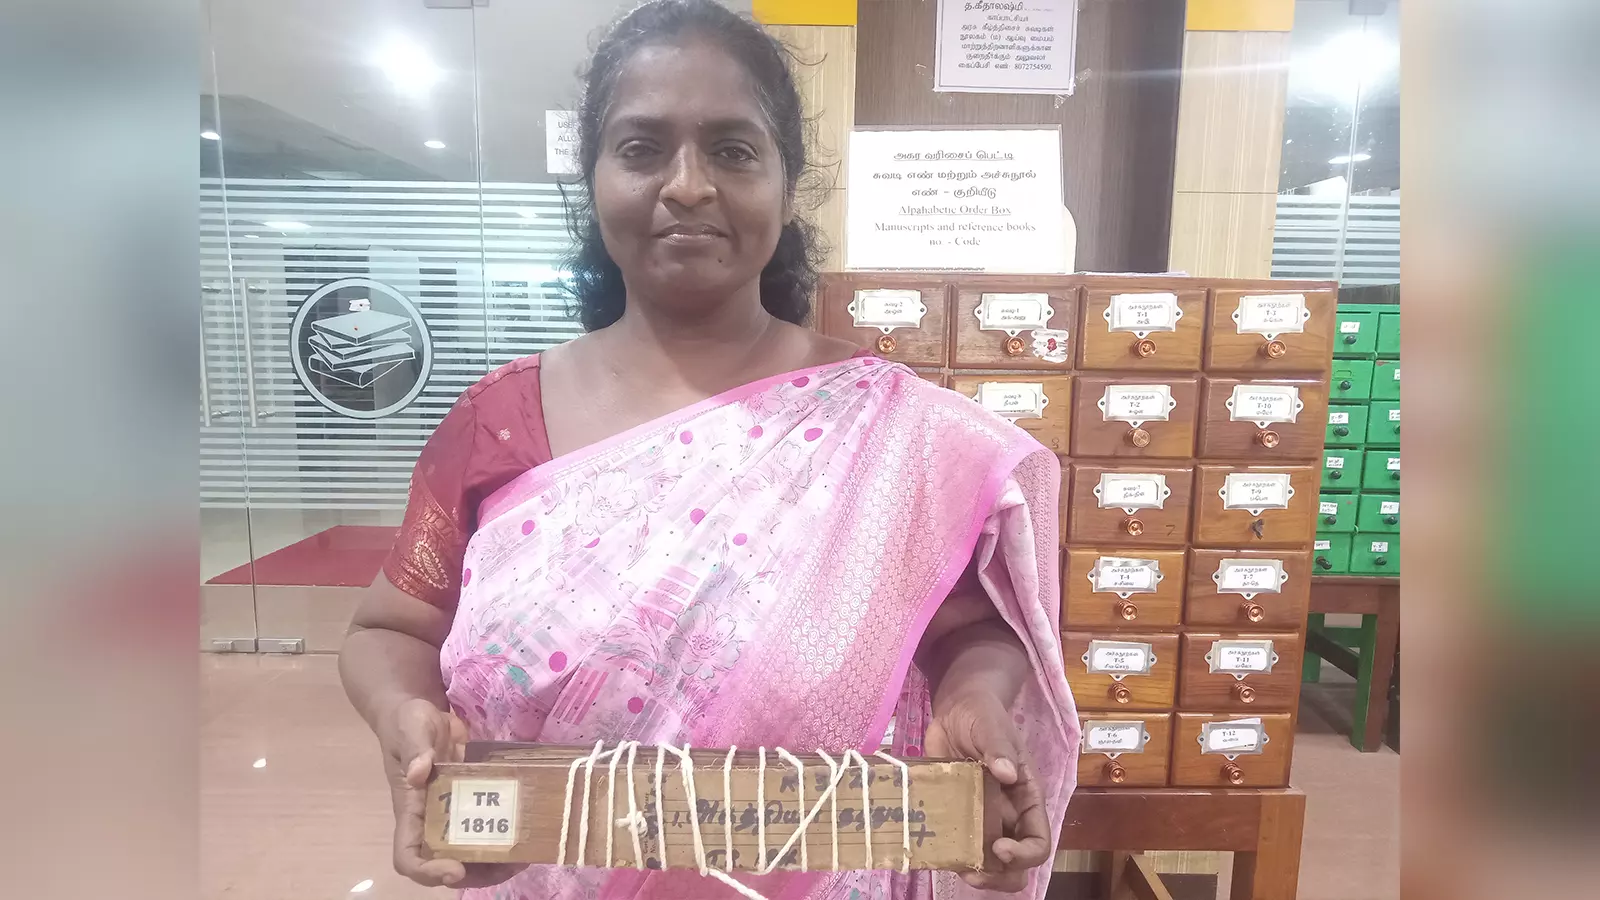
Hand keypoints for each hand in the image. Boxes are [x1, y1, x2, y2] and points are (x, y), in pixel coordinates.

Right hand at [380, 697, 525, 888]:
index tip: (455, 868)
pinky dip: (505, 836)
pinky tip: (529, 831)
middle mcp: (431, 820)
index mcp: (411, 811)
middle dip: (475, 873)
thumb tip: (419, 772)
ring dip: (495, 861)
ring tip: (525, 857)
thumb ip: (415, 749)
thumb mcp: (409, 729)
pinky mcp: (472, 799)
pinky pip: (486, 827)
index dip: (428, 871)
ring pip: (470, 852)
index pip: (409, 856)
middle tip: (508, 865)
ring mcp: (452, 813)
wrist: (422, 711)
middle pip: (447, 863)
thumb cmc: (408, 722)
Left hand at [925, 687, 1051, 892]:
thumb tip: (1007, 772)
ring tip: (956, 869)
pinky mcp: (955, 816)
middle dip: (1001, 877)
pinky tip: (935, 854)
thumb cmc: (983, 716)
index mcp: (1025, 798)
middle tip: (974, 874)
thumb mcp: (992, 727)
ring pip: (988, 863)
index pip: (1038, 840)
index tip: (999, 849)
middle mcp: (1007, 816)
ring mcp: (981, 819)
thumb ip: (999, 747)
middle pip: (1017, 864)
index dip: (1025, 853)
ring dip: (977, 873)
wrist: (956, 710)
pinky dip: (949, 856)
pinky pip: (956, 846)